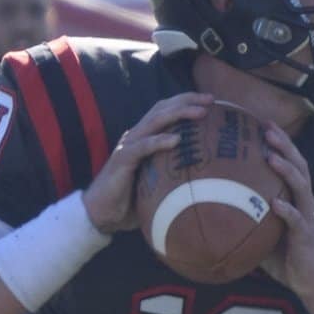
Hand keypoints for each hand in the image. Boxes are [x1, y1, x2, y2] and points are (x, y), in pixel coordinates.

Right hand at [82, 92, 213, 234]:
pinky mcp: (122, 160)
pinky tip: (177, 140)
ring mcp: (128, 146)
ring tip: (200, 113)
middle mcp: (136, 136)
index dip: (186, 102)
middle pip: (162, 109)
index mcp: (144, 138)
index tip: (211, 101)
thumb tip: (208, 179)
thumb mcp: (158, 182)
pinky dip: (159, 141)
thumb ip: (174, 172)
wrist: (102, 214)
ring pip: (155, 121)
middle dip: (187, 100)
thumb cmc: (132, 200)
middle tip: (211, 99)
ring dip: (178, 114)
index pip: (165, 110)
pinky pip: (142, 147)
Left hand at [257, 125, 313, 304]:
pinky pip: (297, 220)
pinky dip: (287, 211)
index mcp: (295, 198)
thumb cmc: (287, 258)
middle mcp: (304, 202)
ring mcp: (307, 217)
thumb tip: (211, 213)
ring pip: (301, 186)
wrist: (313, 282)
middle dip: (284, 145)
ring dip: (287, 170)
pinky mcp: (307, 236)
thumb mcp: (262, 233)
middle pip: (298, 165)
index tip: (261, 123)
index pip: (289, 163)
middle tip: (267, 127)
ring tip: (272, 156)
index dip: (278, 143)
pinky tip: (276, 204)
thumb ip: (246, 219)